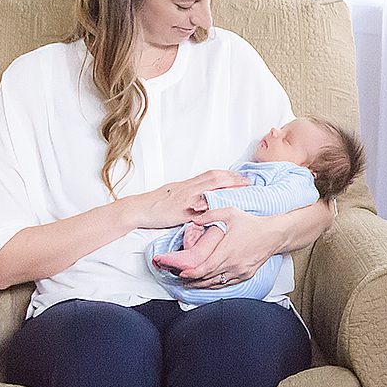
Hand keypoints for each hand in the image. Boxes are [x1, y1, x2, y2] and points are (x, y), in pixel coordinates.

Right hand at [123, 171, 246, 229]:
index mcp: (187, 184)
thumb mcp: (173, 192)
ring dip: (228, 189)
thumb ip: (188, 191)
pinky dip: (213, 208)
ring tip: (242, 191)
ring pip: (210, 190)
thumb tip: (201, 194)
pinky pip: (200, 209)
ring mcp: (186, 200)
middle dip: (233, 179)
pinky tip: (224, 209)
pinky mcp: (182, 212)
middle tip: (248, 182)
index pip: (211, 174)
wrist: (138, 209)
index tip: (240, 176)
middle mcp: (188, 188)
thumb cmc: (154, 202)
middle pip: (214, 179)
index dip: (227, 174)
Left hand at [164, 205, 274, 287]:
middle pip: (208, 278)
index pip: (204, 268)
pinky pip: (227, 284)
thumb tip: (194, 219)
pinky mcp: (246, 275)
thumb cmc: (252, 224)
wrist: (273, 235)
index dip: (191, 273)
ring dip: (203, 285)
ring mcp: (240, 271)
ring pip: (217, 283)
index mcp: (227, 250)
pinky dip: (216, 284)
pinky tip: (209, 283)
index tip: (182, 273)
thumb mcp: (230, 213)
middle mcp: (233, 264)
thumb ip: (210, 215)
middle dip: (193, 280)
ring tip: (192, 283)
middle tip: (182, 279)